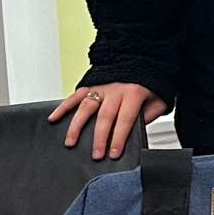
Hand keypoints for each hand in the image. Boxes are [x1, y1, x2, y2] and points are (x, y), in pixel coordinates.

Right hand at [49, 82, 167, 160]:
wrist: (143, 60)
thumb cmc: (150, 83)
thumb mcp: (159, 99)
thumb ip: (150, 114)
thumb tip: (136, 130)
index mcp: (134, 93)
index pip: (125, 120)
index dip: (119, 138)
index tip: (114, 153)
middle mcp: (116, 90)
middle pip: (105, 117)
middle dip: (99, 138)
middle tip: (96, 155)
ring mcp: (101, 87)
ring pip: (86, 108)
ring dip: (77, 126)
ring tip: (70, 142)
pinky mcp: (90, 85)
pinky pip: (75, 96)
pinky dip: (63, 107)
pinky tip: (53, 119)